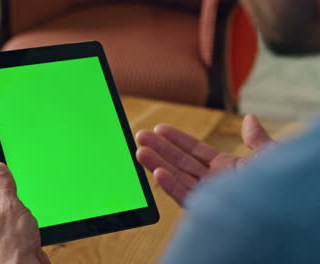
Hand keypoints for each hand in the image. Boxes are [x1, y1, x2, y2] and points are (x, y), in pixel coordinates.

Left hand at [0, 163, 50, 263]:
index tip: (17, 182)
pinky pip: (22, 225)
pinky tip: (31, 232)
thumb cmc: (14, 243)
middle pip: (7, 199)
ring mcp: (0, 232)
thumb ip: (4, 185)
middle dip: (20, 202)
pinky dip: (29, 226)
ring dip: (26, 215)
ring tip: (26, 224)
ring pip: (17, 213)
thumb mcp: (11, 206)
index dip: (8, 183)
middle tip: (23, 210)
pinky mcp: (12, 240)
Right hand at [135, 114, 272, 205]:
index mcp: (227, 168)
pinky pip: (185, 197)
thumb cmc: (281, 188)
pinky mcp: (208, 210)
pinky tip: (158, 174)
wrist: (286, 213)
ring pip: (178, 178)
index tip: (160, 128)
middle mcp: (214, 182)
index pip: (195, 151)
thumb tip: (250, 119)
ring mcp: (209, 196)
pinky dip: (171, 187)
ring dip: (158, 165)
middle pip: (180, 162)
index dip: (177, 139)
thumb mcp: (271, 157)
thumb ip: (257, 140)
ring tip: (140, 152)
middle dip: (160, 149)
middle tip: (140, 136)